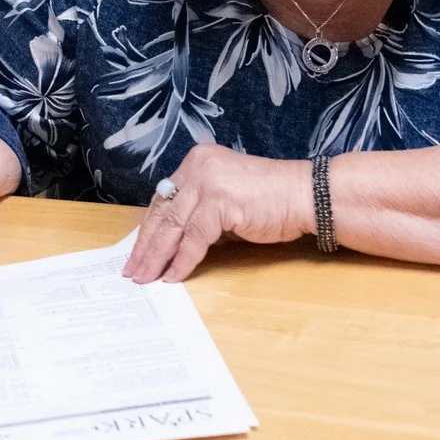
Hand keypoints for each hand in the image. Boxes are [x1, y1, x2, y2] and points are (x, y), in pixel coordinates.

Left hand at [125, 144, 312, 283]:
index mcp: (196, 162)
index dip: (147, 229)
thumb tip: (170, 244)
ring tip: (146, 277)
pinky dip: (182, 261)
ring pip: (173, 227)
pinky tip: (173, 276)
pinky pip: (194, 239)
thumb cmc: (270, 201)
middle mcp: (198, 167)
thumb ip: (198, 214)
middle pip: (163, 213)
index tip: (135, 251)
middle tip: (132, 270)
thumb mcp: (225, 201)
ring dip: (157, 257)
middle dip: (145, 246)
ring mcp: (208, 182)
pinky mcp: (219, 202)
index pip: (163, 199)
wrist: (307, 196)